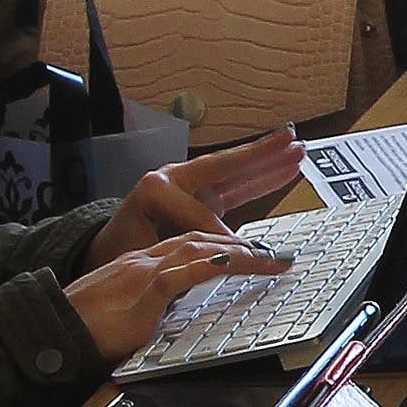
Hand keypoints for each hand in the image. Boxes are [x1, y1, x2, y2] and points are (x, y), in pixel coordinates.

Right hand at [65, 230, 289, 362]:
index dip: (223, 246)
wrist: (49, 334)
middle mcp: (143, 261)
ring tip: (270, 259)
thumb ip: (149, 313)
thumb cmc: (81, 333)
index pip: (189, 246)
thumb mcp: (124, 319)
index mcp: (138, 265)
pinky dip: (210, 264)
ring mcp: (141, 272)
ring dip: (240, 252)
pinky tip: (233, 261)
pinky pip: (182, 272)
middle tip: (276, 254)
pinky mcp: (141, 290)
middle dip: (242, 244)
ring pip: (198, 248)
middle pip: (200, 239)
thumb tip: (173, 322)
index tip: (252, 253)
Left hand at [94, 132, 308, 264]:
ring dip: (267, 160)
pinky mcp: (203, 195)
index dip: (222, 236)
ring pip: (235, 171)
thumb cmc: (122, 253)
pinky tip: (286, 167)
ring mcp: (191, 185)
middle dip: (258, 155)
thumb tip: (208, 265)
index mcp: (156, 190)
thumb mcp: (141, 256)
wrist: (110, 251)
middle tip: (288, 141)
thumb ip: (173, 256)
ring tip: (297, 148)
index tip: (243, 256)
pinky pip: (237, 184)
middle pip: (224, 166)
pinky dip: (262, 177)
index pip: (200, 214)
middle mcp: (175, 179)